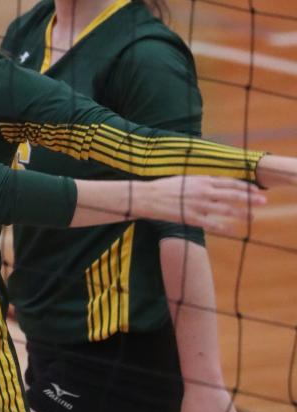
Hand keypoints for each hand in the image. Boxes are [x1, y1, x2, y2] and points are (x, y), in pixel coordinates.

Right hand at [135, 176, 264, 230]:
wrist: (147, 197)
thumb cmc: (165, 188)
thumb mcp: (185, 180)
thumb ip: (201, 183)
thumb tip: (214, 185)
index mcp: (202, 180)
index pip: (229, 183)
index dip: (244, 186)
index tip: (256, 190)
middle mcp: (203, 191)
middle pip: (232, 194)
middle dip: (249, 198)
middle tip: (263, 202)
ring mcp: (198, 205)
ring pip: (225, 209)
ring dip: (241, 213)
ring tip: (252, 217)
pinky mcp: (191, 217)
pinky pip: (211, 223)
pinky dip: (223, 227)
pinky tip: (233, 230)